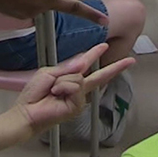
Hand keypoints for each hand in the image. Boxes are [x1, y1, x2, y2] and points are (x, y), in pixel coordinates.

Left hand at [13, 43, 134, 137]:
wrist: (27, 111)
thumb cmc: (34, 94)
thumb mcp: (49, 73)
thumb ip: (67, 68)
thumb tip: (82, 62)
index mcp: (70, 79)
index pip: (86, 64)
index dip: (95, 53)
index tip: (105, 46)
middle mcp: (77, 88)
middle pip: (100, 75)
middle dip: (116, 68)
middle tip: (130, 61)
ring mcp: (79, 98)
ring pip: (78, 78)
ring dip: (62, 80)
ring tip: (53, 90)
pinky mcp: (77, 106)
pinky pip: (75, 86)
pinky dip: (63, 87)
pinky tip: (56, 94)